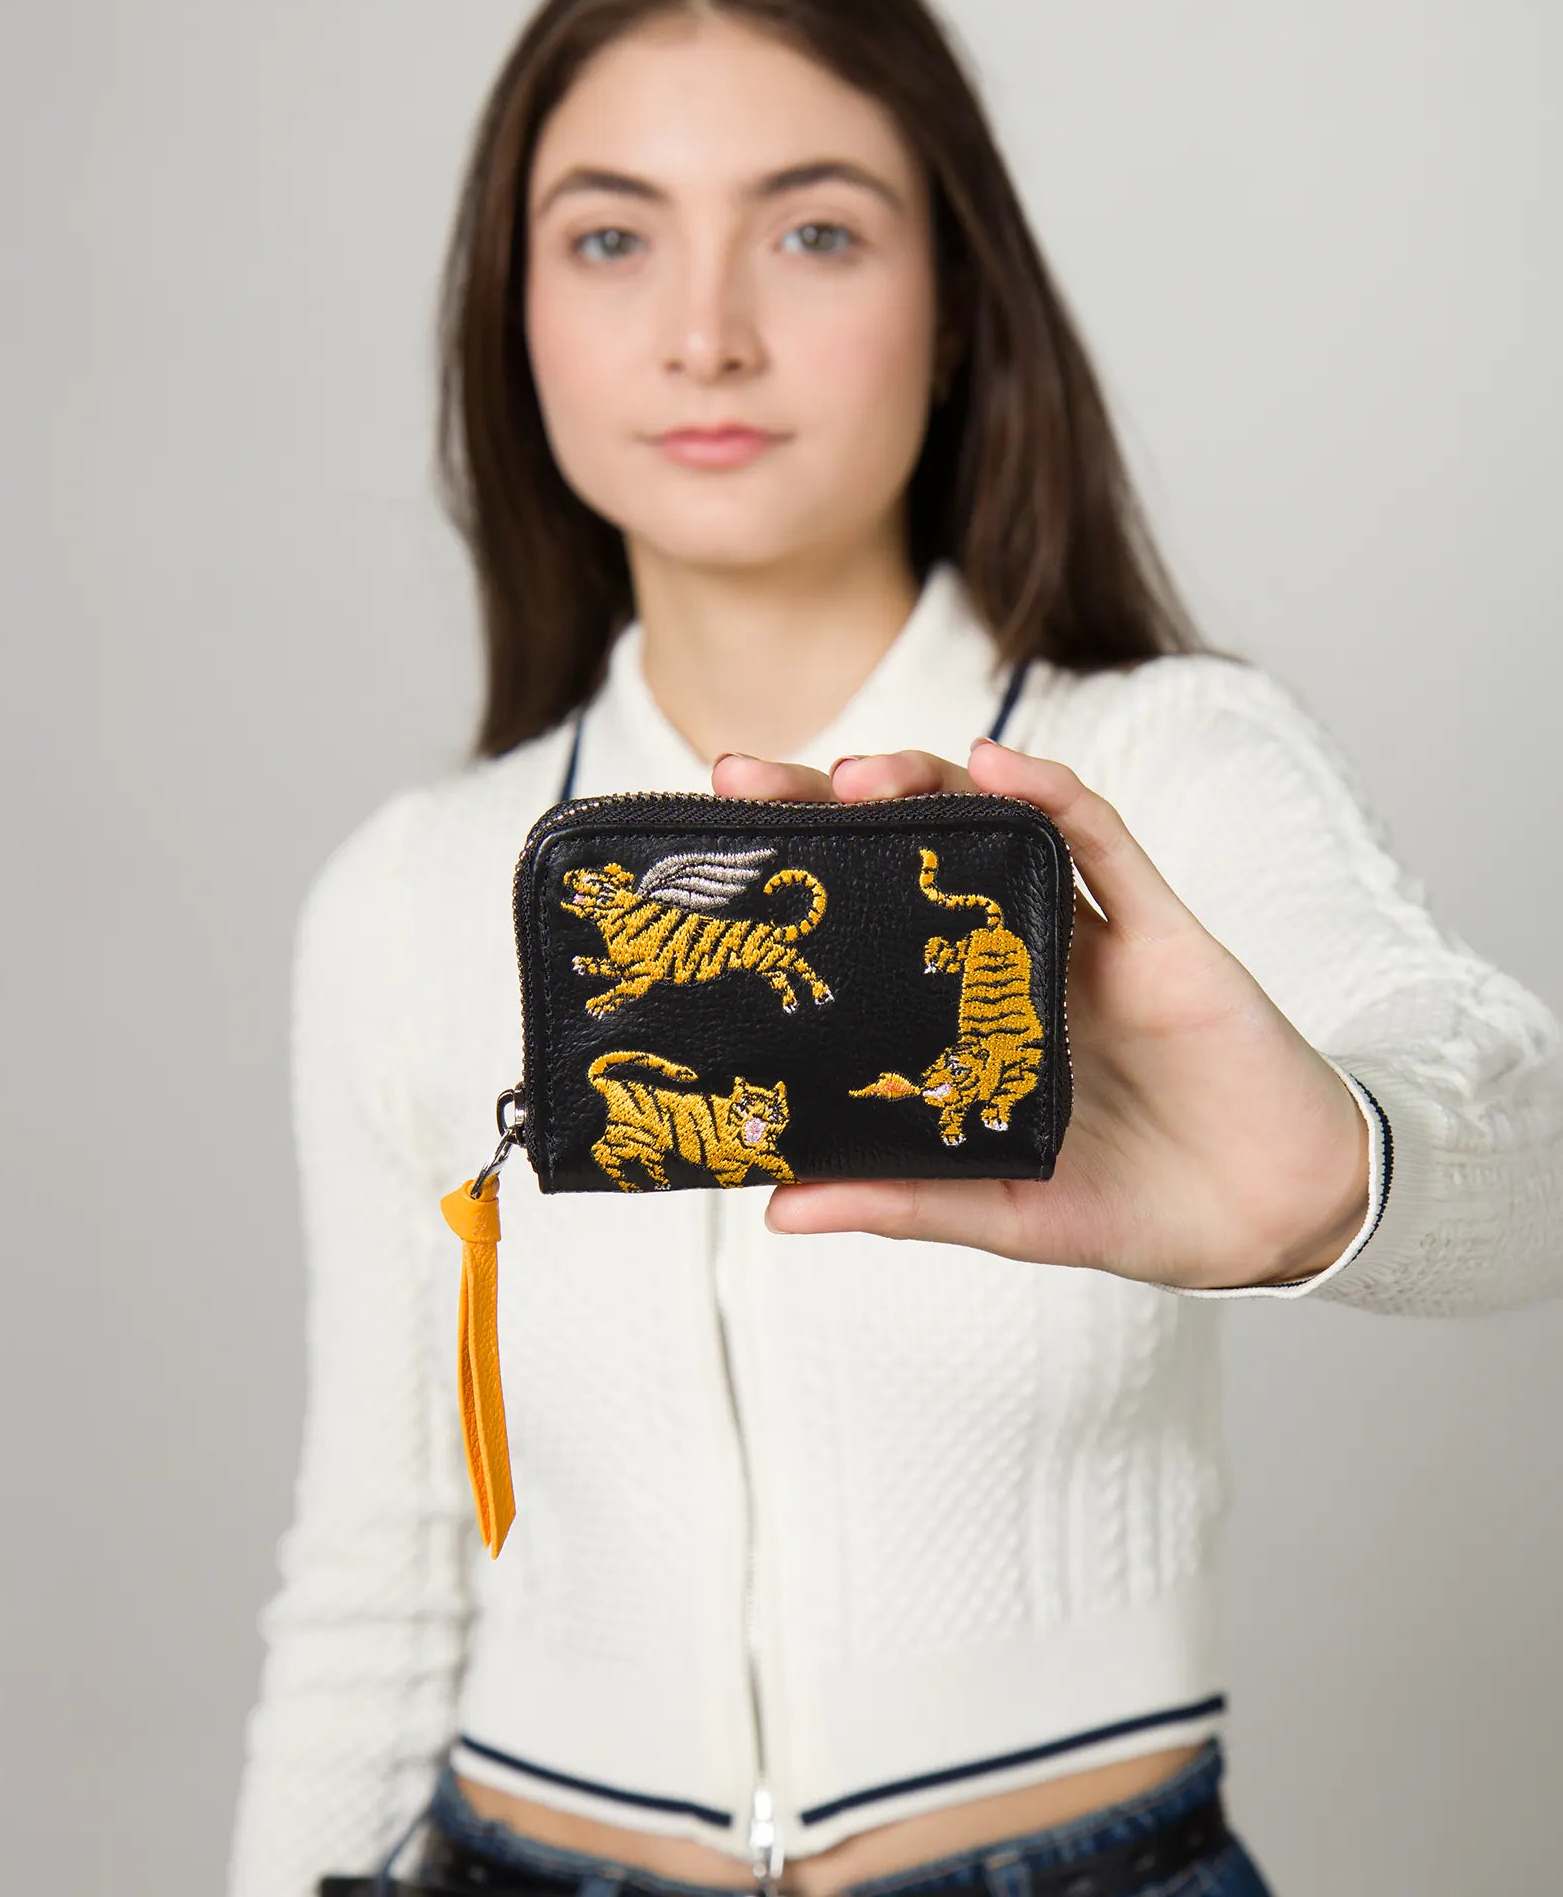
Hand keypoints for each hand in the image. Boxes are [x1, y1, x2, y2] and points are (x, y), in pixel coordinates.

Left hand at [709, 738, 1369, 1288]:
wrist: (1271, 1219)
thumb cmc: (1139, 1202)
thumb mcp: (1000, 1206)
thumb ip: (900, 1196)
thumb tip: (774, 1205)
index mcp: (976, 1013)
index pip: (874, 924)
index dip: (801, 883)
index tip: (713, 859)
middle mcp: (1022, 956)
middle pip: (916, 852)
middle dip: (831, 803)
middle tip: (742, 776)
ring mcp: (1091, 936)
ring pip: (1000, 825)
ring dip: (927, 784)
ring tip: (854, 774)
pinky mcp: (1163, 931)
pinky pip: (1105, 843)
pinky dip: (1051, 795)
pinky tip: (994, 765)